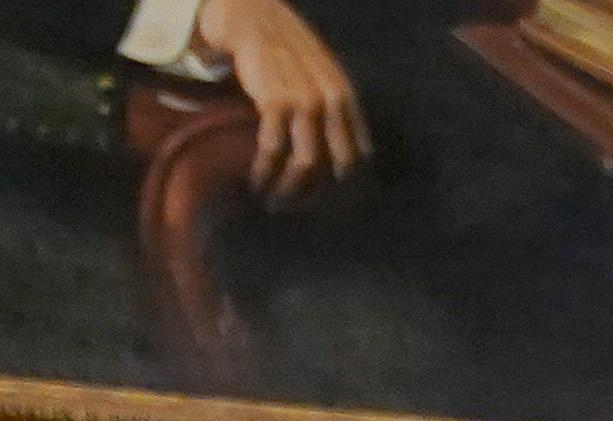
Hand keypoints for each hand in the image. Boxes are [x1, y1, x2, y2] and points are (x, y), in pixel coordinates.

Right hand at [196, 0, 368, 195]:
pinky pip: (272, 150)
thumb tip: (337, 154)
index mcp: (347, 99)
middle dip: (318, 196)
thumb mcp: (322, 76)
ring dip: (289, 192)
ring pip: (306, 165)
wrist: (254, 19)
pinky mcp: (275, 102)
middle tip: (295, 208)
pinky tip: (256, 182)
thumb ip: (333, 109)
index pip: (358, 156)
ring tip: (272, 203)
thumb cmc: (285, 51)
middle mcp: (332, 103)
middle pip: (337, 168)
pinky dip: (264, 172)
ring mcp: (305, 103)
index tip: (324, 201)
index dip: (344, 185)